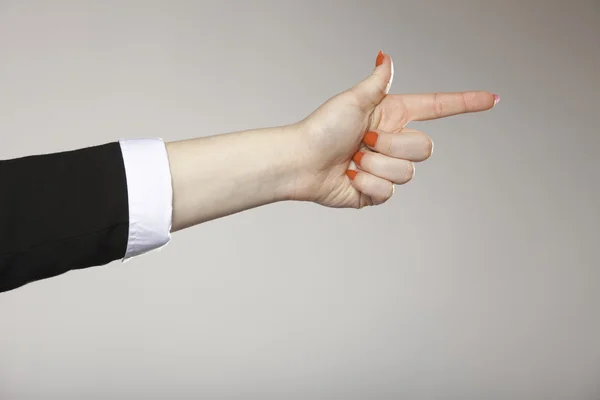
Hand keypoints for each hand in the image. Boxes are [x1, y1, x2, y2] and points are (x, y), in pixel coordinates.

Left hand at [291, 51, 497, 207]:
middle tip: (364, 142)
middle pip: (425, 148)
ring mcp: (387, 169)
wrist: (301, 163)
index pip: (437, 108)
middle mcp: (394, 142)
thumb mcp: (352, 100)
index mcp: (393, 116)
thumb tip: (386, 58)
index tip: (493, 99)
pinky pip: (388, 193)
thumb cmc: (322, 128)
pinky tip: (348, 177)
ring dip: (376, 167)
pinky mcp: (377, 192)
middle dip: (394, 146)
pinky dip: (366, 184)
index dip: (465, 104)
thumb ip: (377, 83)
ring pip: (407, 173)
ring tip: (353, 160)